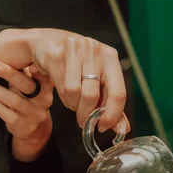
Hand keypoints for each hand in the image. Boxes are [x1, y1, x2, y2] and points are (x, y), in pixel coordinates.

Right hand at [0, 28, 129, 132]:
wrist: (50, 42)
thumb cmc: (80, 66)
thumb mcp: (100, 82)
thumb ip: (111, 105)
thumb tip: (122, 129)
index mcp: (110, 57)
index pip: (118, 93)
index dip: (112, 115)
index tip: (103, 126)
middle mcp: (95, 50)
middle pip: (92, 96)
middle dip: (87, 114)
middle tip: (84, 121)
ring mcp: (74, 50)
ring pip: (74, 93)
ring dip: (74, 105)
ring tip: (74, 102)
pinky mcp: (55, 54)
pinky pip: (61, 87)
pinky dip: (64, 98)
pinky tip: (66, 94)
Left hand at [0, 62, 53, 160]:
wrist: (35, 129)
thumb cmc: (30, 100)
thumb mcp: (33, 87)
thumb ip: (26, 72)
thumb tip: (11, 49)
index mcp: (46, 89)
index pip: (45, 78)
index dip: (39, 73)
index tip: (30, 66)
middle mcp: (43, 102)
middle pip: (27, 86)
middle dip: (10, 75)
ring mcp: (33, 115)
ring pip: (13, 100)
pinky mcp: (22, 125)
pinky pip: (6, 112)